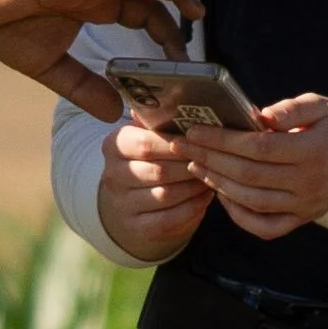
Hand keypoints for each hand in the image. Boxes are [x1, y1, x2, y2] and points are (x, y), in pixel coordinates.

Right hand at [98, 114, 212, 261]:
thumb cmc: (151, 160)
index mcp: (114, 146)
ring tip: (212, 177)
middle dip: (191, 167)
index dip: (177, 145)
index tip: (201, 142)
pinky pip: (170, 219)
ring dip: (195, 187)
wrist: (132, 201)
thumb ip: (161, 121)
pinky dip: (193, 207)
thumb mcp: (149, 136)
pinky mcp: (136, 227)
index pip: (145, 144)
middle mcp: (112, 176)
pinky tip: (205, 197)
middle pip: (159, 171)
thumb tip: (179, 101)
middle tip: (214, 162)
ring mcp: (122, 204)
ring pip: (167, 195)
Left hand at [180, 92, 327, 240]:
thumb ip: (291, 109)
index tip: (196, 131)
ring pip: (252, 201)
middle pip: (249, 175)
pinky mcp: (301, 219)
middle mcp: (310, 183)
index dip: (224, 141)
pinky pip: (265, 227)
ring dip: (219, 184)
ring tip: (197, 166)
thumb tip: (259, 116)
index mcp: (315, 151)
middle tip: (183, 147)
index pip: (259, 148)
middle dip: (211, 159)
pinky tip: (221, 196)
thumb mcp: (321, 107)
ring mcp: (305, 205)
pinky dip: (239, 216)